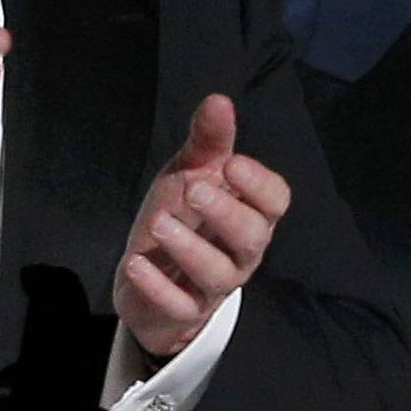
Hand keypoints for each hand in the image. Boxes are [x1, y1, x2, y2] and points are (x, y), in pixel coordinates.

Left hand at [114, 93, 289, 358]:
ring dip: (189, 248)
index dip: (258, 184)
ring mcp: (212, 285)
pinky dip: (157, 285)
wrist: (147, 275)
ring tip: (159, 223)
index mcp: (249, 214)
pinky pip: (179, 305)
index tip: (230, 164)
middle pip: (252, 238)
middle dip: (227, 214)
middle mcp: (239, 252)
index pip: (275, 202)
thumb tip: (219, 100)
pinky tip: (135, 262)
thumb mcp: (190, 174)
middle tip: (194, 190)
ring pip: (217, 274)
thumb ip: (207, 142)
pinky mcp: (182, 310)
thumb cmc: (181, 218)